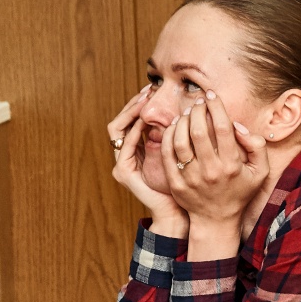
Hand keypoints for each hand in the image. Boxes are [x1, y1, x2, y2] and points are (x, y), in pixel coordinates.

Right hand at [108, 86, 187, 236]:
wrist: (176, 212)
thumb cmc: (183, 184)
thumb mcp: (177, 152)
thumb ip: (173, 134)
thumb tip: (183, 108)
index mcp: (136, 149)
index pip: (130, 119)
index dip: (139, 103)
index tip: (153, 89)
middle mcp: (125, 155)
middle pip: (120, 120)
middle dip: (133, 104)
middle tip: (148, 90)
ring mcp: (121, 164)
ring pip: (117, 129)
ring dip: (130, 113)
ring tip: (146, 101)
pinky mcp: (124, 172)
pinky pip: (125, 145)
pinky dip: (134, 131)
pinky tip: (146, 122)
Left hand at [161, 91, 268, 257]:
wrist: (216, 220)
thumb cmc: (239, 192)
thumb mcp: (260, 171)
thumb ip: (257, 145)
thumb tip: (237, 126)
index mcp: (231, 165)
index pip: (222, 127)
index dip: (215, 106)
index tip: (211, 95)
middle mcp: (210, 171)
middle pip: (198, 130)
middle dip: (196, 110)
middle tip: (197, 103)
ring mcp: (191, 178)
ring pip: (180, 140)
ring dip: (181, 121)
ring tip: (186, 114)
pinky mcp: (176, 183)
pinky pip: (167, 153)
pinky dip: (167, 136)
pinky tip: (173, 127)